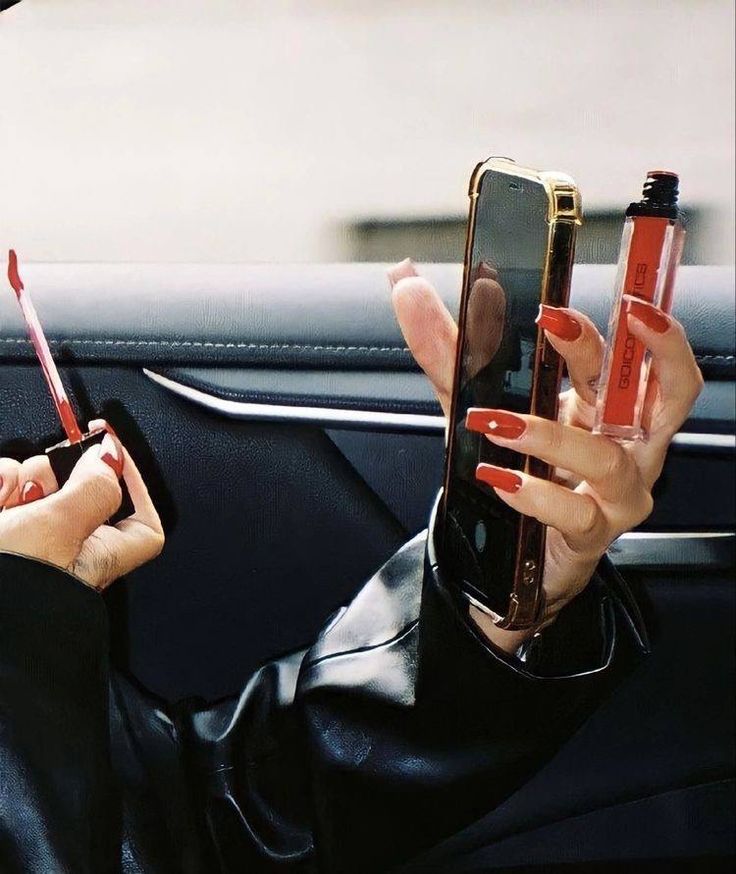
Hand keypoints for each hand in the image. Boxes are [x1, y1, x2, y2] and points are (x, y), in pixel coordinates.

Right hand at [0, 421, 164, 588]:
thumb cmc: (14, 589)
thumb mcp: (58, 529)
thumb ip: (92, 490)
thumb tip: (110, 458)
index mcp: (101, 557)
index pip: (143, 525)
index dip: (135, 487)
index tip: (113, 455)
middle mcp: (68, 550)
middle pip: (82, 492)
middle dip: (62, 473)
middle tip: (46, 474)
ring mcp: (29, 541)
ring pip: (39, 487)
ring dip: (24, 477)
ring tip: (9, 495)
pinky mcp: (3, 533)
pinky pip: (6, 490)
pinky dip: (0, 483)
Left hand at [389, 259, 702, 651]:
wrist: (511, 552)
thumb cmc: (514, 467)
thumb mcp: (474, 401)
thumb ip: (445, 346)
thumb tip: (405, 280)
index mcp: (606, 402)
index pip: (635, 354)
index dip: (626, 323)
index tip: (565, 302)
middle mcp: (627, 442)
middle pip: (668, 393)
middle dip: (634, 353)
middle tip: (563, 326)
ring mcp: (617, 491)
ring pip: (607, 457)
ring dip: (549, 435)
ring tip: (496, 422)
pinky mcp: (593, 534)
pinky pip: (575, 513)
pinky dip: (535, 495)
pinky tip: (499, 480)